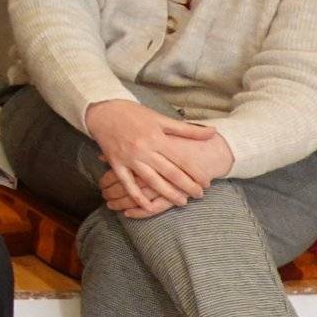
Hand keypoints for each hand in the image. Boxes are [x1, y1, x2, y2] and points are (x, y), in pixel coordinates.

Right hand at [84, 99, 226, 211]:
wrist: (103, 110)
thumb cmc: (133, 113)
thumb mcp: (160, 118)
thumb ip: (186, 129)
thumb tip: (213, 132)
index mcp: (157, 138)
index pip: (182, 159)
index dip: (196, 172)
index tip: (207, 182)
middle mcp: (145, 150)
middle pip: (170, 173)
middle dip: (187, 186)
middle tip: (200, 195)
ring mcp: (130, 158)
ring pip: (152, 181)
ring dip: (168, 193)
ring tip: (182, 202)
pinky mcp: (116, 163)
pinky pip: (128, 183)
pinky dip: (137, 196)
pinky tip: (147, 206)